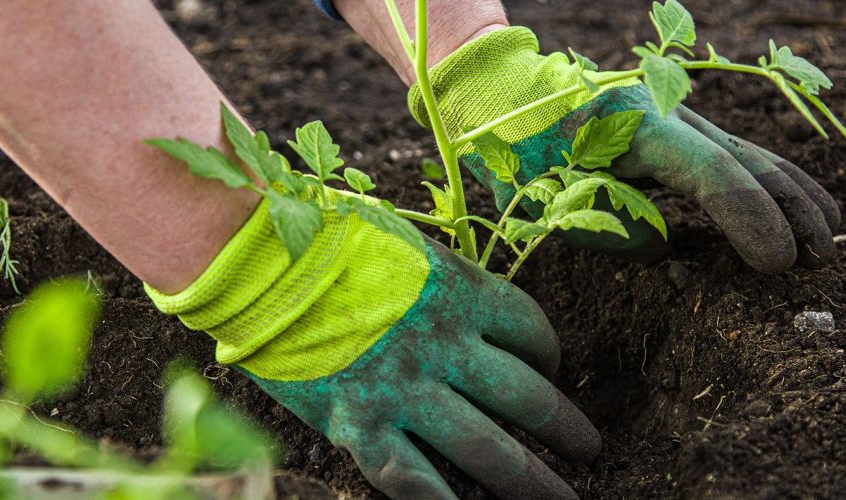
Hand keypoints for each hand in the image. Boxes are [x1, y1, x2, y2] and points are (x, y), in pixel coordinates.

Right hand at [148, 198, 598, 498]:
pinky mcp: (360, 424)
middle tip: (590, 449)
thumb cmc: (323, 238)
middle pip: (526, 397)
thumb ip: (442, 279)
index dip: (549, 356)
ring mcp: (405, 390)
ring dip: (531, 480)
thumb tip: (467, 304)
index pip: (530, 332)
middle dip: (566, 428)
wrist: (255, 259)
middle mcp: (446, 346)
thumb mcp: (404, 243)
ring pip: (487, 450)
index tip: (549, 370)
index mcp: (460, 292)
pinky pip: (413, 479)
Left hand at [410, 27, 840, 272]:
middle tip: (819, 261)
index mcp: (636, 128)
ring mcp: (678, 115)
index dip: (752, 220)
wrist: (507, 95)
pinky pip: (737, 155)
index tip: (777, 265)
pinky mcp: (679, 127)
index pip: (713, 176)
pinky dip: (773, 182)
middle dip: (790, 212)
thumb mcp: (545, 199)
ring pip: (752, 153)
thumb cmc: (519, 151)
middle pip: (748, 162)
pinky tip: (802, 206)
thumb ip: (606, 227)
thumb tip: (662, 245)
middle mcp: (669, 113)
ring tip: (829, 239)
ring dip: (795, 196)